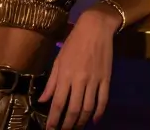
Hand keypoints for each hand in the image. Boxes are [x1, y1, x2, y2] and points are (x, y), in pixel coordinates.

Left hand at [39, 9, 116, 128]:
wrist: (95, 28)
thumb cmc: (73, 43)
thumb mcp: (58, 60)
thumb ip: (51, 82)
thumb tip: (42, 100)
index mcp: (65, 75)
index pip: (58, 103)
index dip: (54, 119)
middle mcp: (79, 80)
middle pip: (74, 109)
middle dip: (68, 124)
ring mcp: (94, 80)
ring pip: (88, 108)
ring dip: (82, 121)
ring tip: (76, 128)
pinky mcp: (106, 79)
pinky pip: (103, 100)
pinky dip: (99, 113)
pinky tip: (94, 120)